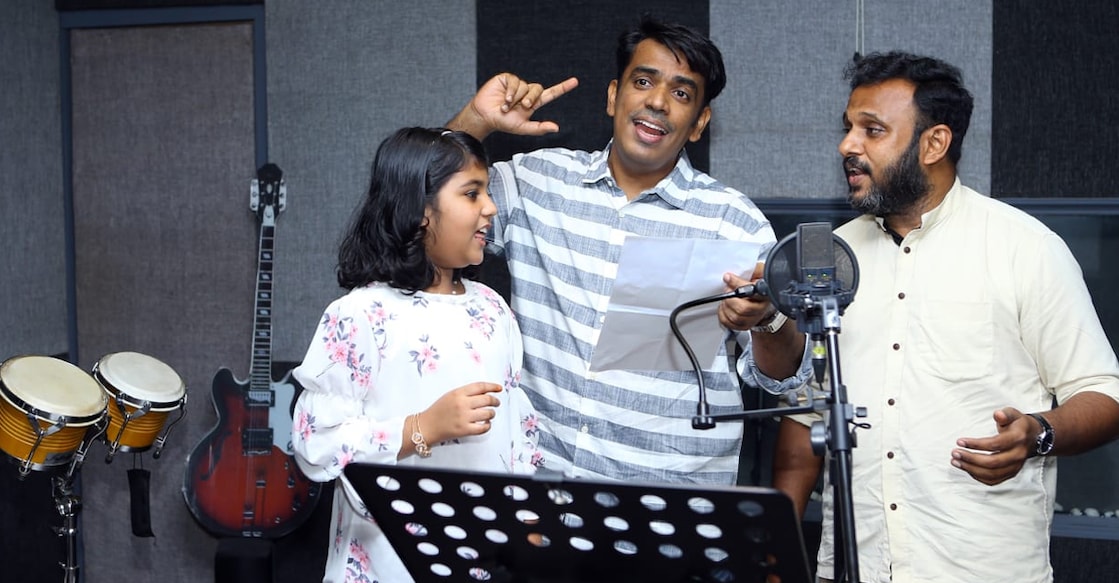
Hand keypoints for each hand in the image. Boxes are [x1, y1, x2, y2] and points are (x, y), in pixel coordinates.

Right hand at [421, 382, 503, 443]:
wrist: (426, 426)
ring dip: (492, 413)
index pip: (480, 386)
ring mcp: (464, 417)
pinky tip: (485, 424)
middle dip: (495, 401)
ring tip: (490, 414)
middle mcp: (462, 404)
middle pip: (487, 399)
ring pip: (488, 413)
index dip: (492, 386)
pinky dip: (488, 425)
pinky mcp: (465, 430)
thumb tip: (485, 392)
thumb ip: (466, 393)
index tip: (499, 388)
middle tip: (496, 402)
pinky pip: (483, 428)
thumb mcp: (450, 395)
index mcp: (458, 393)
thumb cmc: (438, 410)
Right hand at [451, 73, 578, 138]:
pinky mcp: (507, 79)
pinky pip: (515, 81)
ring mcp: (517, 85)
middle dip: (531, 98)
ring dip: (517, 98)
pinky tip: (505, 99)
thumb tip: (556, 128)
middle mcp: (527, 92)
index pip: (551, 94)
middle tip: (523, 107)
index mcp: (533, 103)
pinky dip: (511, 92)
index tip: (575, 82)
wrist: (485, 116)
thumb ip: (539, 128)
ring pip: (525, 86)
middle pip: (538, 89)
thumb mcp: (522, 128)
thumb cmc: (503, 123)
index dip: (562, 88)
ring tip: (507, 106)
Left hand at [717, 263, 773, 330]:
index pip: (751, 291)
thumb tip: (729, 276)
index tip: (728, 278)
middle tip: (727, 291)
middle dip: (730, 299)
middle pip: (743, 308)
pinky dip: (723, 316)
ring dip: (726, 307)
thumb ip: (749, 269)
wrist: (762, 299)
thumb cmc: (758, 284)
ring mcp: (753, 319)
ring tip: (726, 299)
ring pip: (735, 317)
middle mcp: (760, 308)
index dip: (737, 284)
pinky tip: (725, 308)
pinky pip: (730, 324)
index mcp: (764, 293)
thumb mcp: (758, 272)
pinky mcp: (745, 325)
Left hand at [951, 407, 1035, 484]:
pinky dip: (978, 477)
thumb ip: (1005, 414)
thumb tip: (998, 414)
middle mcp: (1018, 455)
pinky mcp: (1011, 473)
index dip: (976, 444)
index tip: (960, 441)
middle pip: (993, 463)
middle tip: (954, 453)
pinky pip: (994, 480)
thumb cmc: (1018, 424)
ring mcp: (1015, 466)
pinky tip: (967, 468)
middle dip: (970, 459)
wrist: (1033, 437)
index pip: (995, 444)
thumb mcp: (1013, 414)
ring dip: (971, 469)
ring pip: (992, 474)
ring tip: (956, 461)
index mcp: (1018, 438)